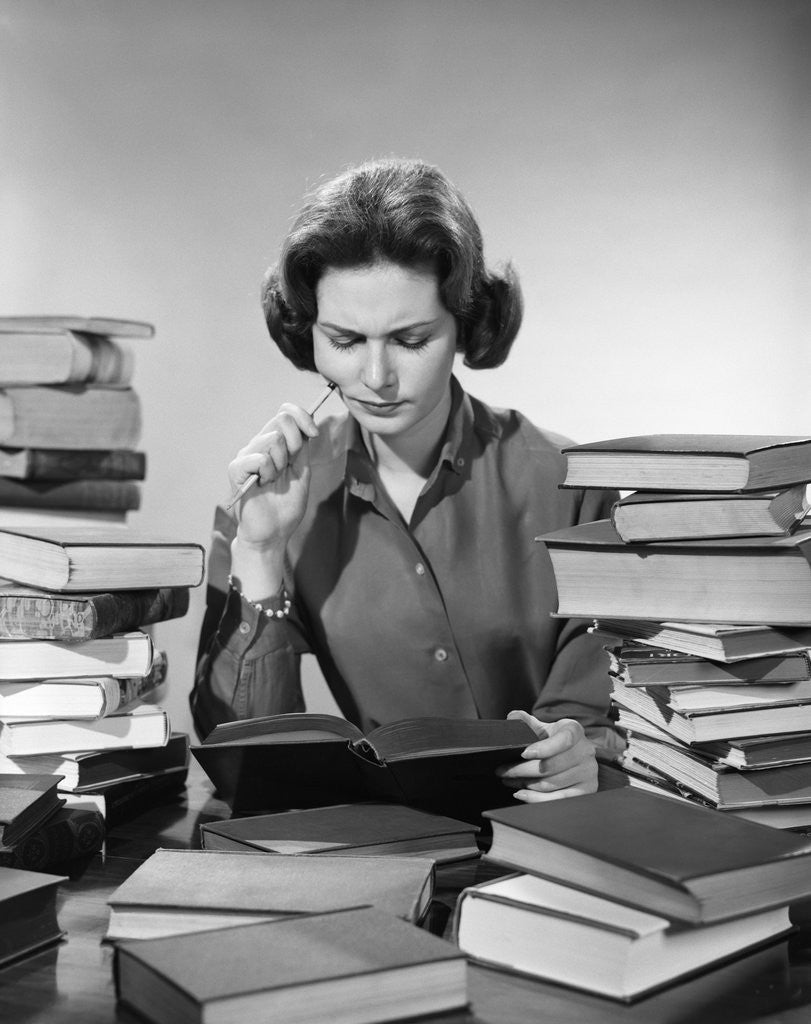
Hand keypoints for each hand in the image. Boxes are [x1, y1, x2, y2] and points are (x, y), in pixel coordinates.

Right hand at [228, 403, 318, 548]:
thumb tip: (307, 424)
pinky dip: (267, 472)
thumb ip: (302, 448)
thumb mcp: (302, 472)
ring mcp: (247, 456)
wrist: (273, 532)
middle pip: (281, 420)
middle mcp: (259, 445)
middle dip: (295, 442)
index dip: (303, 417)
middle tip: (289, 466)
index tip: (314, 433)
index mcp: (275, 445)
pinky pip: (259, 457)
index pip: (286, 413)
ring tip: (273, 481)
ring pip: (273, 439)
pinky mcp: (236, 469)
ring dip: (281, 464)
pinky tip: (263, 485)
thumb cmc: (286, 506)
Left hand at [495, 710, 597, 801]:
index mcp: (574, 730)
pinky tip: (521, 794)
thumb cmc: (553, 739)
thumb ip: (525, 721)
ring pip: (551, 784)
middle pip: (550, 766)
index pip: (563, 739)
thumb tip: (512, 718)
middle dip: (521, 770)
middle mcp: (585, 751)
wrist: (573, 753)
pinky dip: (536, 799)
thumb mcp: (541, 727)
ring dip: (525, 784)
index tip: (523, 753)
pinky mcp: (587, 790)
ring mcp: (588, 772)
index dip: (544, 748)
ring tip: (508, 780)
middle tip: (502, 771)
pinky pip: (559, 799)